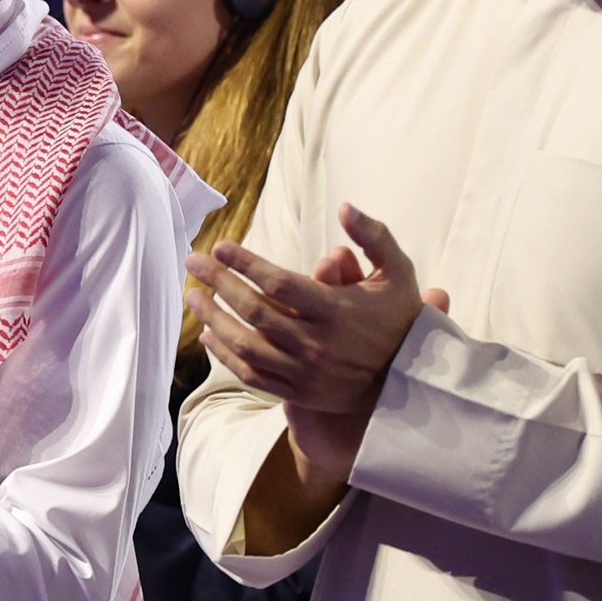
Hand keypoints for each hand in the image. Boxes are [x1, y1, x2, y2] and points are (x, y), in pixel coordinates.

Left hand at [186, 205, 448, 549]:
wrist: (410, 381)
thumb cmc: (399, 319)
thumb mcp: (398, 272)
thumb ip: (374, 236)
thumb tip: (345, 208)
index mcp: (336, 310)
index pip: (278, 284)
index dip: (245, 264)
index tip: (220, 247)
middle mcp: (315, 343)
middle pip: (253, 310)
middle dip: (217, 282)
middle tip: (192, 261)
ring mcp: (303, 372)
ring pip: (245, 344)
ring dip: (213, 317)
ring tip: (193, 295)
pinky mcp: (297, 392)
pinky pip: (250, 374)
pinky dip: (225, 354)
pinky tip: (208, 333)